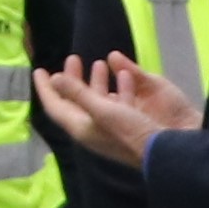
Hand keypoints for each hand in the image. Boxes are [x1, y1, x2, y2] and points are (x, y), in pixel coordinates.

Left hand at [34, 54, 202, 168]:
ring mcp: (115, 124)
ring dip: (98, 81)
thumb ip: (78, 93)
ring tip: (99, 63)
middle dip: (74, 79)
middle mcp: (95, 126)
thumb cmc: (132, 131)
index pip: (56, 106)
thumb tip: (54, 79)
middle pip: (78, 100)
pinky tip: (124, 75)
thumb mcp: (102, 110)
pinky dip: (119, 86)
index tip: (38, 70)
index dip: (45, 89)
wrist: (169, 149)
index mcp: (82, 127)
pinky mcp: (133, 121)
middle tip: (73, 58)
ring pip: (101, 100)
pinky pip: (121, 100)